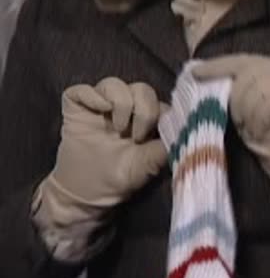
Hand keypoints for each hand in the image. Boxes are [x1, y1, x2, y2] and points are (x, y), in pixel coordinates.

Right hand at [39, 77, 167, 224]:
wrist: (88, 193)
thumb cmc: (122, 177)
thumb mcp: (150, 163)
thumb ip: (166, 146)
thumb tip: (184, 132)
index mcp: (147, 118)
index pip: (159, 101)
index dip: (161, 113)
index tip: (158, 133)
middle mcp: (126, 108)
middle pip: (141, 89)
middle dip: (144, 110)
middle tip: (137, 137)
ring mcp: (100, 106)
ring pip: (114, 84)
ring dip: (121, 102)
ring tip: (118, 128)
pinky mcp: (77, 108)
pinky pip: (82, 89)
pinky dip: (92, 96)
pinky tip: (100, 110)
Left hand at [193, 55, 269, 228]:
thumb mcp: (250, 111)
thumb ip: (238, 90)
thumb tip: (204, 76)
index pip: (245, 60)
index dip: (219, 65)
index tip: (197, 73)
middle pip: (249, 71)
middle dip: (236, 99)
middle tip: (239, 123)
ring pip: (257, 86)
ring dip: (246, 113)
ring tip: (252, 130)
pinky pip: (268, 101)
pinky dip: (258, 120)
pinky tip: (262, 132)